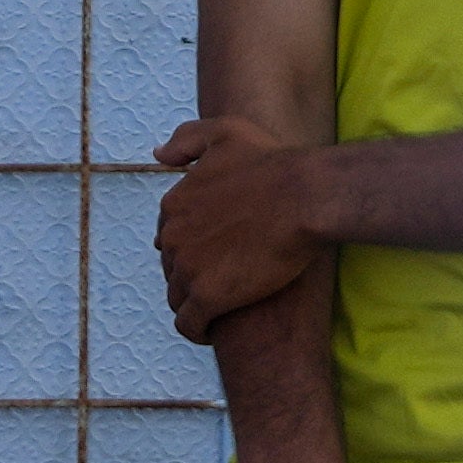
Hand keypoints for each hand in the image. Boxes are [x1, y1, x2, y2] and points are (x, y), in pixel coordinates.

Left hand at [151, 118, 336, 339]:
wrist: (304, 197)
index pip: (171, 236)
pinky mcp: (207, 297)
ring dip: (195, 304)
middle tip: (226, 280)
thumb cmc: (273, 163)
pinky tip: (214, 330)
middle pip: (173, 267)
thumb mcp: (226, 132)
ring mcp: (186, 268)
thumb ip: (187, 140)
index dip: (192, 247)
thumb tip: (158, 157)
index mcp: (174, 205)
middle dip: (193, 275)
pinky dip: (197, 331)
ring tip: (222, 308)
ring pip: (178, 298)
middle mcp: (171, 237)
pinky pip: (189, 325)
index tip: (216, 254)